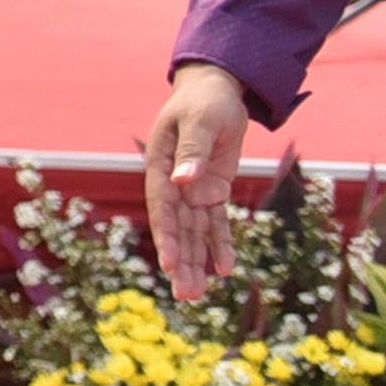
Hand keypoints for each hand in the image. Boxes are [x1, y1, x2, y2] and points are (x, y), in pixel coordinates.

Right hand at [146, 64, 252, 295]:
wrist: (217, 90)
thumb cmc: (205, 101)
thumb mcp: (202, 121)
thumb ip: (192, 151)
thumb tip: (183, 181)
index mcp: (160, 165)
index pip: (163, 206)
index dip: (166, 236)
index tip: (171, 264)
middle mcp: (173, 183)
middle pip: (177, 227)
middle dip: (181, 261)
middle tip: (186, 295)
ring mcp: (193, 189)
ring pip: (194, 232)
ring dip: (196, 261)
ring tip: (196, 295)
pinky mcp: (212, 191)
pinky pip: (215, 222)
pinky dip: (219, 244)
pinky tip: (225, 268)